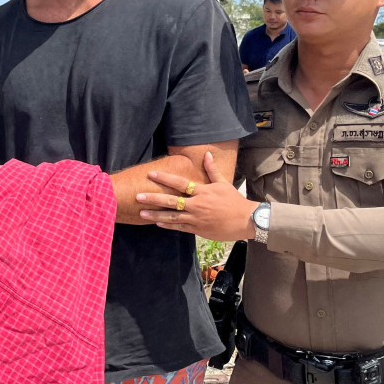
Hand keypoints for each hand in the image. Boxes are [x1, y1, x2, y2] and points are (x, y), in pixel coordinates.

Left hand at [136, 151, 256, 242]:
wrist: (245, 220)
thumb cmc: (233, 201)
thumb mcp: (223, 183)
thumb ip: (212, 170)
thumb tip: (208, 154)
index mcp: (202, 191)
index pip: (180, 183)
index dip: (165, 178)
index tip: (151, 174)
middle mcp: (197, 205)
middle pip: (171, 200)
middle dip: (153, 198)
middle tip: (138, 196)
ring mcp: (196, 218)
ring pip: (172, 216)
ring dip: (155, 215)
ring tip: (141, 213)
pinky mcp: (198, 230)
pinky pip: (180, 227)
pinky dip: (168, 225)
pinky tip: (157, 224)